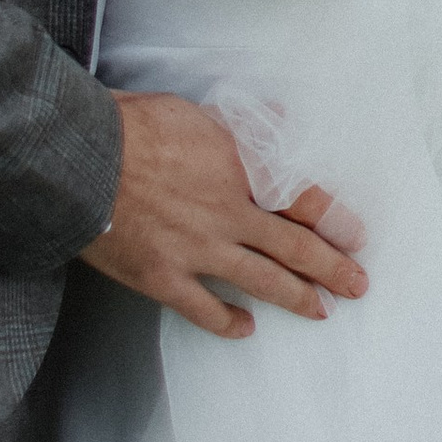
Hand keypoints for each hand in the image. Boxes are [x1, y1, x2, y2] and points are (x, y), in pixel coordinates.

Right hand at [81, 91, 368, 341]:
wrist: (84, 157)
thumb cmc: (135, 127)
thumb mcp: (200, 113)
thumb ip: (243, 128)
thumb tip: (280, 122)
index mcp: (241, 171)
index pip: (303, 200)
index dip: (334, 220)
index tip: (356, 234)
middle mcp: (228, 215)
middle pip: (294, 247)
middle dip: (331, 268)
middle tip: (358, 284)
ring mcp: (197, 251)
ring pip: (261, 281)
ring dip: (297, 297)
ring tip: (322, 309)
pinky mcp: (164, 277)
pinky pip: (204, 309)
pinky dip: (228, 322)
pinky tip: (246, 328)